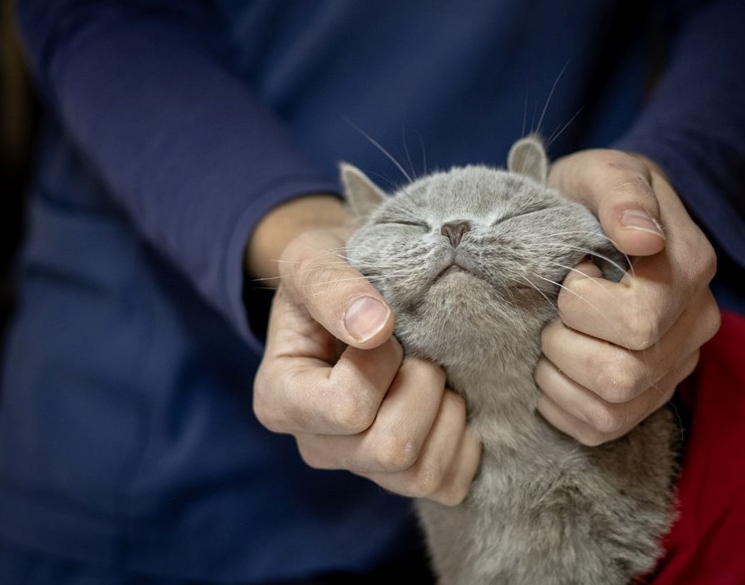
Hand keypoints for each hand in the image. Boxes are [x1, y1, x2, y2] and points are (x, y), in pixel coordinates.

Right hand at [249, 199, 479, 504]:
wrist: (362, 285)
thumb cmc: (333, 273)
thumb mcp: (314, 258)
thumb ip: (332, 286)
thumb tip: (373, 328)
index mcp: (280, 400)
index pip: (347, 408)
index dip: (380, 362)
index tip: (385, 326)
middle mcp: (316, 445)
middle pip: (390, 450)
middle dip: (423, 387)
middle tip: (420, 350)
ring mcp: (360, 468)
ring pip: (420, 474)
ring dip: (446, 413)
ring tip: (436, 373)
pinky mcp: (403, 476)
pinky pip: (447, 485)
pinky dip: (464, 443)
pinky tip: (452, 401)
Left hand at [537, 150, 719, 445]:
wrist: (595, 219)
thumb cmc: (592, 196)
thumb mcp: (601, 172)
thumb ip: (621, 194)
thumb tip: (643, 237)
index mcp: (691, 267)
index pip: (638, 320)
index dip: (582, 303)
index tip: (572, 269)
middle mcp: (695, 324)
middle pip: (623, 374)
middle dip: (564, 343)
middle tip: (552, 311)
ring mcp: (676, 366)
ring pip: (613, 407)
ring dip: (559, 377)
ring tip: (551, 339)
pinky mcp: (648, 398)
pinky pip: (602, 429)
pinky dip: (562, 406)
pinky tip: (554, 370)